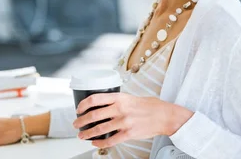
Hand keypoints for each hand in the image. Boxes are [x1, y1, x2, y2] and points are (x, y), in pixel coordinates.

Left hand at [72, 93, 193, 148]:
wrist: (165, 116)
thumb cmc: (150, 106)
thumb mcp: (131, 97)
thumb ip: (117, 101)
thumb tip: (103, 105)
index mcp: (119, 98)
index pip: (95, 99)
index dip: (83, 104)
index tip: (78, 109)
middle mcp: (120, 109)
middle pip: (94, 115)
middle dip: (81, 121)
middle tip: (76, 124)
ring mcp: (124, 122)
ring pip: (99, 129)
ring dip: (87, 133)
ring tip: (81, 135)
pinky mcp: (129, 134)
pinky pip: (110, 140)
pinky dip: (100, 142)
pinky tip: (95, 142)